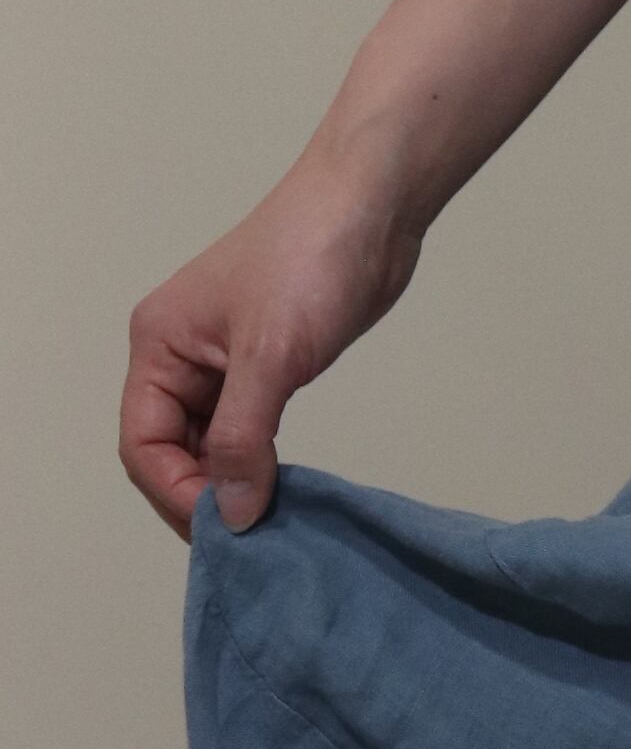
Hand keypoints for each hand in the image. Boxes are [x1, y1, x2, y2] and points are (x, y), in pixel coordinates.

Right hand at [120, 149, 425, 541]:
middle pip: (170, 451)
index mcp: (159, 346)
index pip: (143, 444)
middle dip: (203, 495)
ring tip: (272, 524)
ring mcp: (221, 364)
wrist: (368, 209)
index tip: (229, 528)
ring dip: (234, 485)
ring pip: (209, 446)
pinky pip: (246, 433)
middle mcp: (179, 357)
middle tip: (253, 539)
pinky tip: (285, 492)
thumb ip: (244, 438)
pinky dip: (259, 465)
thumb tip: (232, 513)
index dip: (179, 492)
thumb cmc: (310, 261)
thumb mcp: (271, 356)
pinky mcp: (264, 368)